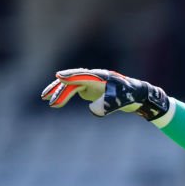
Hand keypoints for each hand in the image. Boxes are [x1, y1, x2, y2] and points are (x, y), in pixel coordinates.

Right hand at [41, 68, 170, 119]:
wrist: (136, 95)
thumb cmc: (129, 96)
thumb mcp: (120, 102)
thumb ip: (107, 105)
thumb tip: (92, 110)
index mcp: (100, 77)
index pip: (82, 75)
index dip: (71, 76)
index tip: (59, 77)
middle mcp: (93, 77)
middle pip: (73, 81)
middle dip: (60, 90)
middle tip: (48, 100)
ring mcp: (90, 82)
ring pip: (71, 86)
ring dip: (59, 93)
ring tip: (48, 102)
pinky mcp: (89, 88)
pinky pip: (73, 90)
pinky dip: (65, 96)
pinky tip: (56, 103)